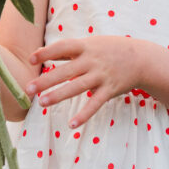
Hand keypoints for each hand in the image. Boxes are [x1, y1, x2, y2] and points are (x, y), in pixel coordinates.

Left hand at [25, 36, 148, 127]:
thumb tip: (42, 53)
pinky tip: (72, 124)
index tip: (30, 60)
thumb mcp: (91, 44)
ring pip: (77, 87)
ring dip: (58, 95)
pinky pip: (95, 104)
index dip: (46, 53)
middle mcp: (92, 60)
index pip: (62, 47)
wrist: (141, 58)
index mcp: (86, 47)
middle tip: (28, 89)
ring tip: (42, 103)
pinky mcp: (110, 89)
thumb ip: (69, 50)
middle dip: (46, 80)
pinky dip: (84, 114)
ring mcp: (101, 75)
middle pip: (65, 71)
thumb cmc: (110, 49)